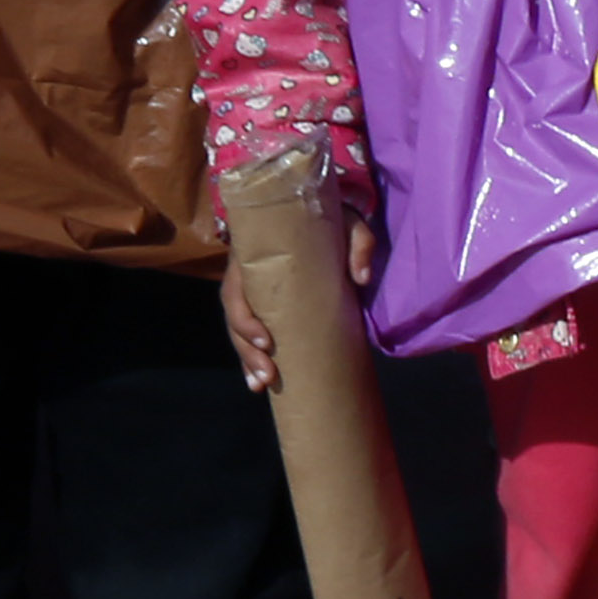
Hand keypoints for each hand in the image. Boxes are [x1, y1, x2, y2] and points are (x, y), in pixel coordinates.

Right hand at [216, 191, 376, 388]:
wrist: (314, 212)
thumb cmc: (327, 217)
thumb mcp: (347, 221)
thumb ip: (358, 242)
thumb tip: (362, 278)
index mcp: (254, 256)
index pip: (236, 291)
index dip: (245, 319)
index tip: (267, 341)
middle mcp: (246, 277)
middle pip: (235, 319)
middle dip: (247, 351)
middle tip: (268, 375)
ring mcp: (252, 293)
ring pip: (238, 332)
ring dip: (247, 361)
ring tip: (261, 386)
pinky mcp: (264, 306)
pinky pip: (250, 335)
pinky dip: (252, 359)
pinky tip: (259, 384)